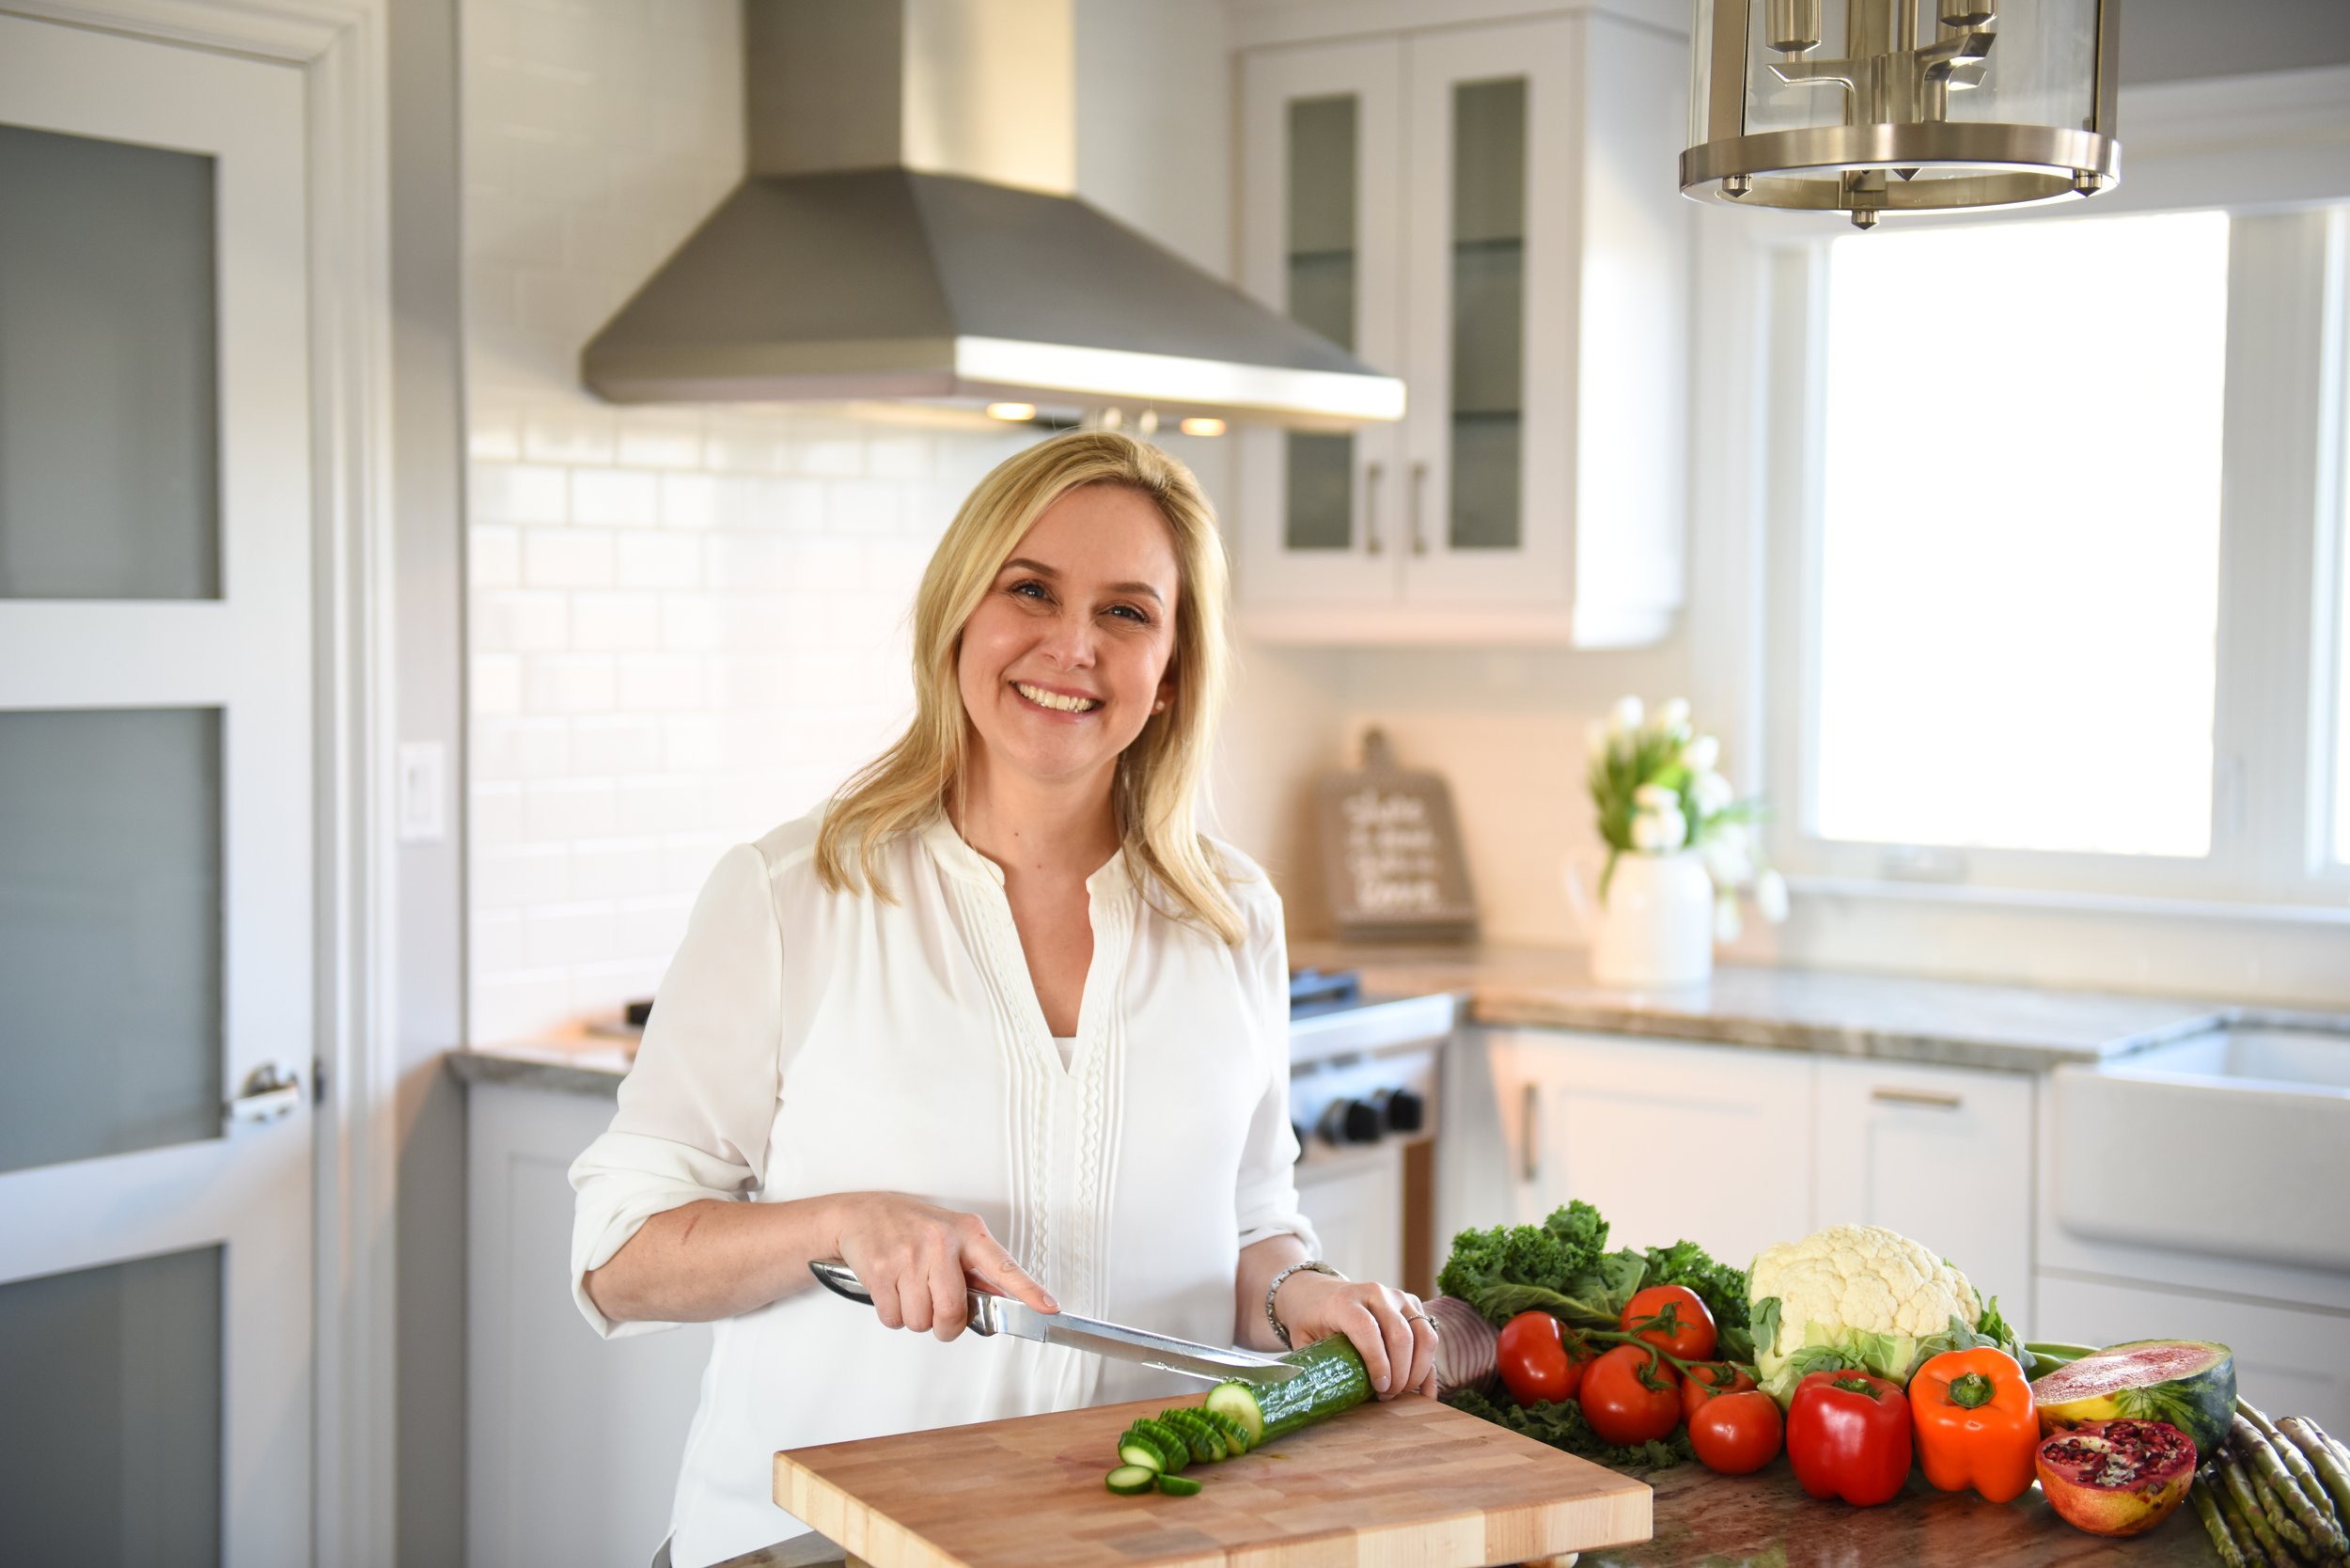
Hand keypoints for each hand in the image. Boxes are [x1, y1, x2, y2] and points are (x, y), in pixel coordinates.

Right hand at [828, 1193, 1057, 1340]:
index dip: (1028, 1290)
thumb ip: (976, 1268)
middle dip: (946, 1326)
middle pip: (953, 1311)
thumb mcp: (950, 1234)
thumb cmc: (910, 1225)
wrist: (860, 1214)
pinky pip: (894, 1319)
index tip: (1048, 1307)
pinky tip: (893, 1290)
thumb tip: (1002, 1300)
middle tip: (939, 1316)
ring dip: (915, 1318)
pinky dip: (893, 1315)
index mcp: (967, 1232)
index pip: (1003, 1266)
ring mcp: (910, 1256)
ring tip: (910, 1290)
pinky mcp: (882, 1271)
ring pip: (921, 1321)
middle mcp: (941, 1242)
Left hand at [1273, 1271, 1438, 1399]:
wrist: (1318, 1292)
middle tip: (1389, 1396)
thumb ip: (1316, 1363)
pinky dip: (1429, 1368)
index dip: (1377, 1361)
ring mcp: (1398, 1298)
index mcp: (1345, 1300)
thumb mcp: (1304, 1339)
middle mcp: (1375, 1294)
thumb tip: (1327, 1398)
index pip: (1367, 1328)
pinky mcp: (1412, 1305)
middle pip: (1400, 1333)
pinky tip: (1426, 1393)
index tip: (1380, 1387)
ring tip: (1402, 1393)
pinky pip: (1430, 1337)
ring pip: (1424, 1334)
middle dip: (1400, 1372)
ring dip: (1419, 1370)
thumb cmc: (1310, 1319)